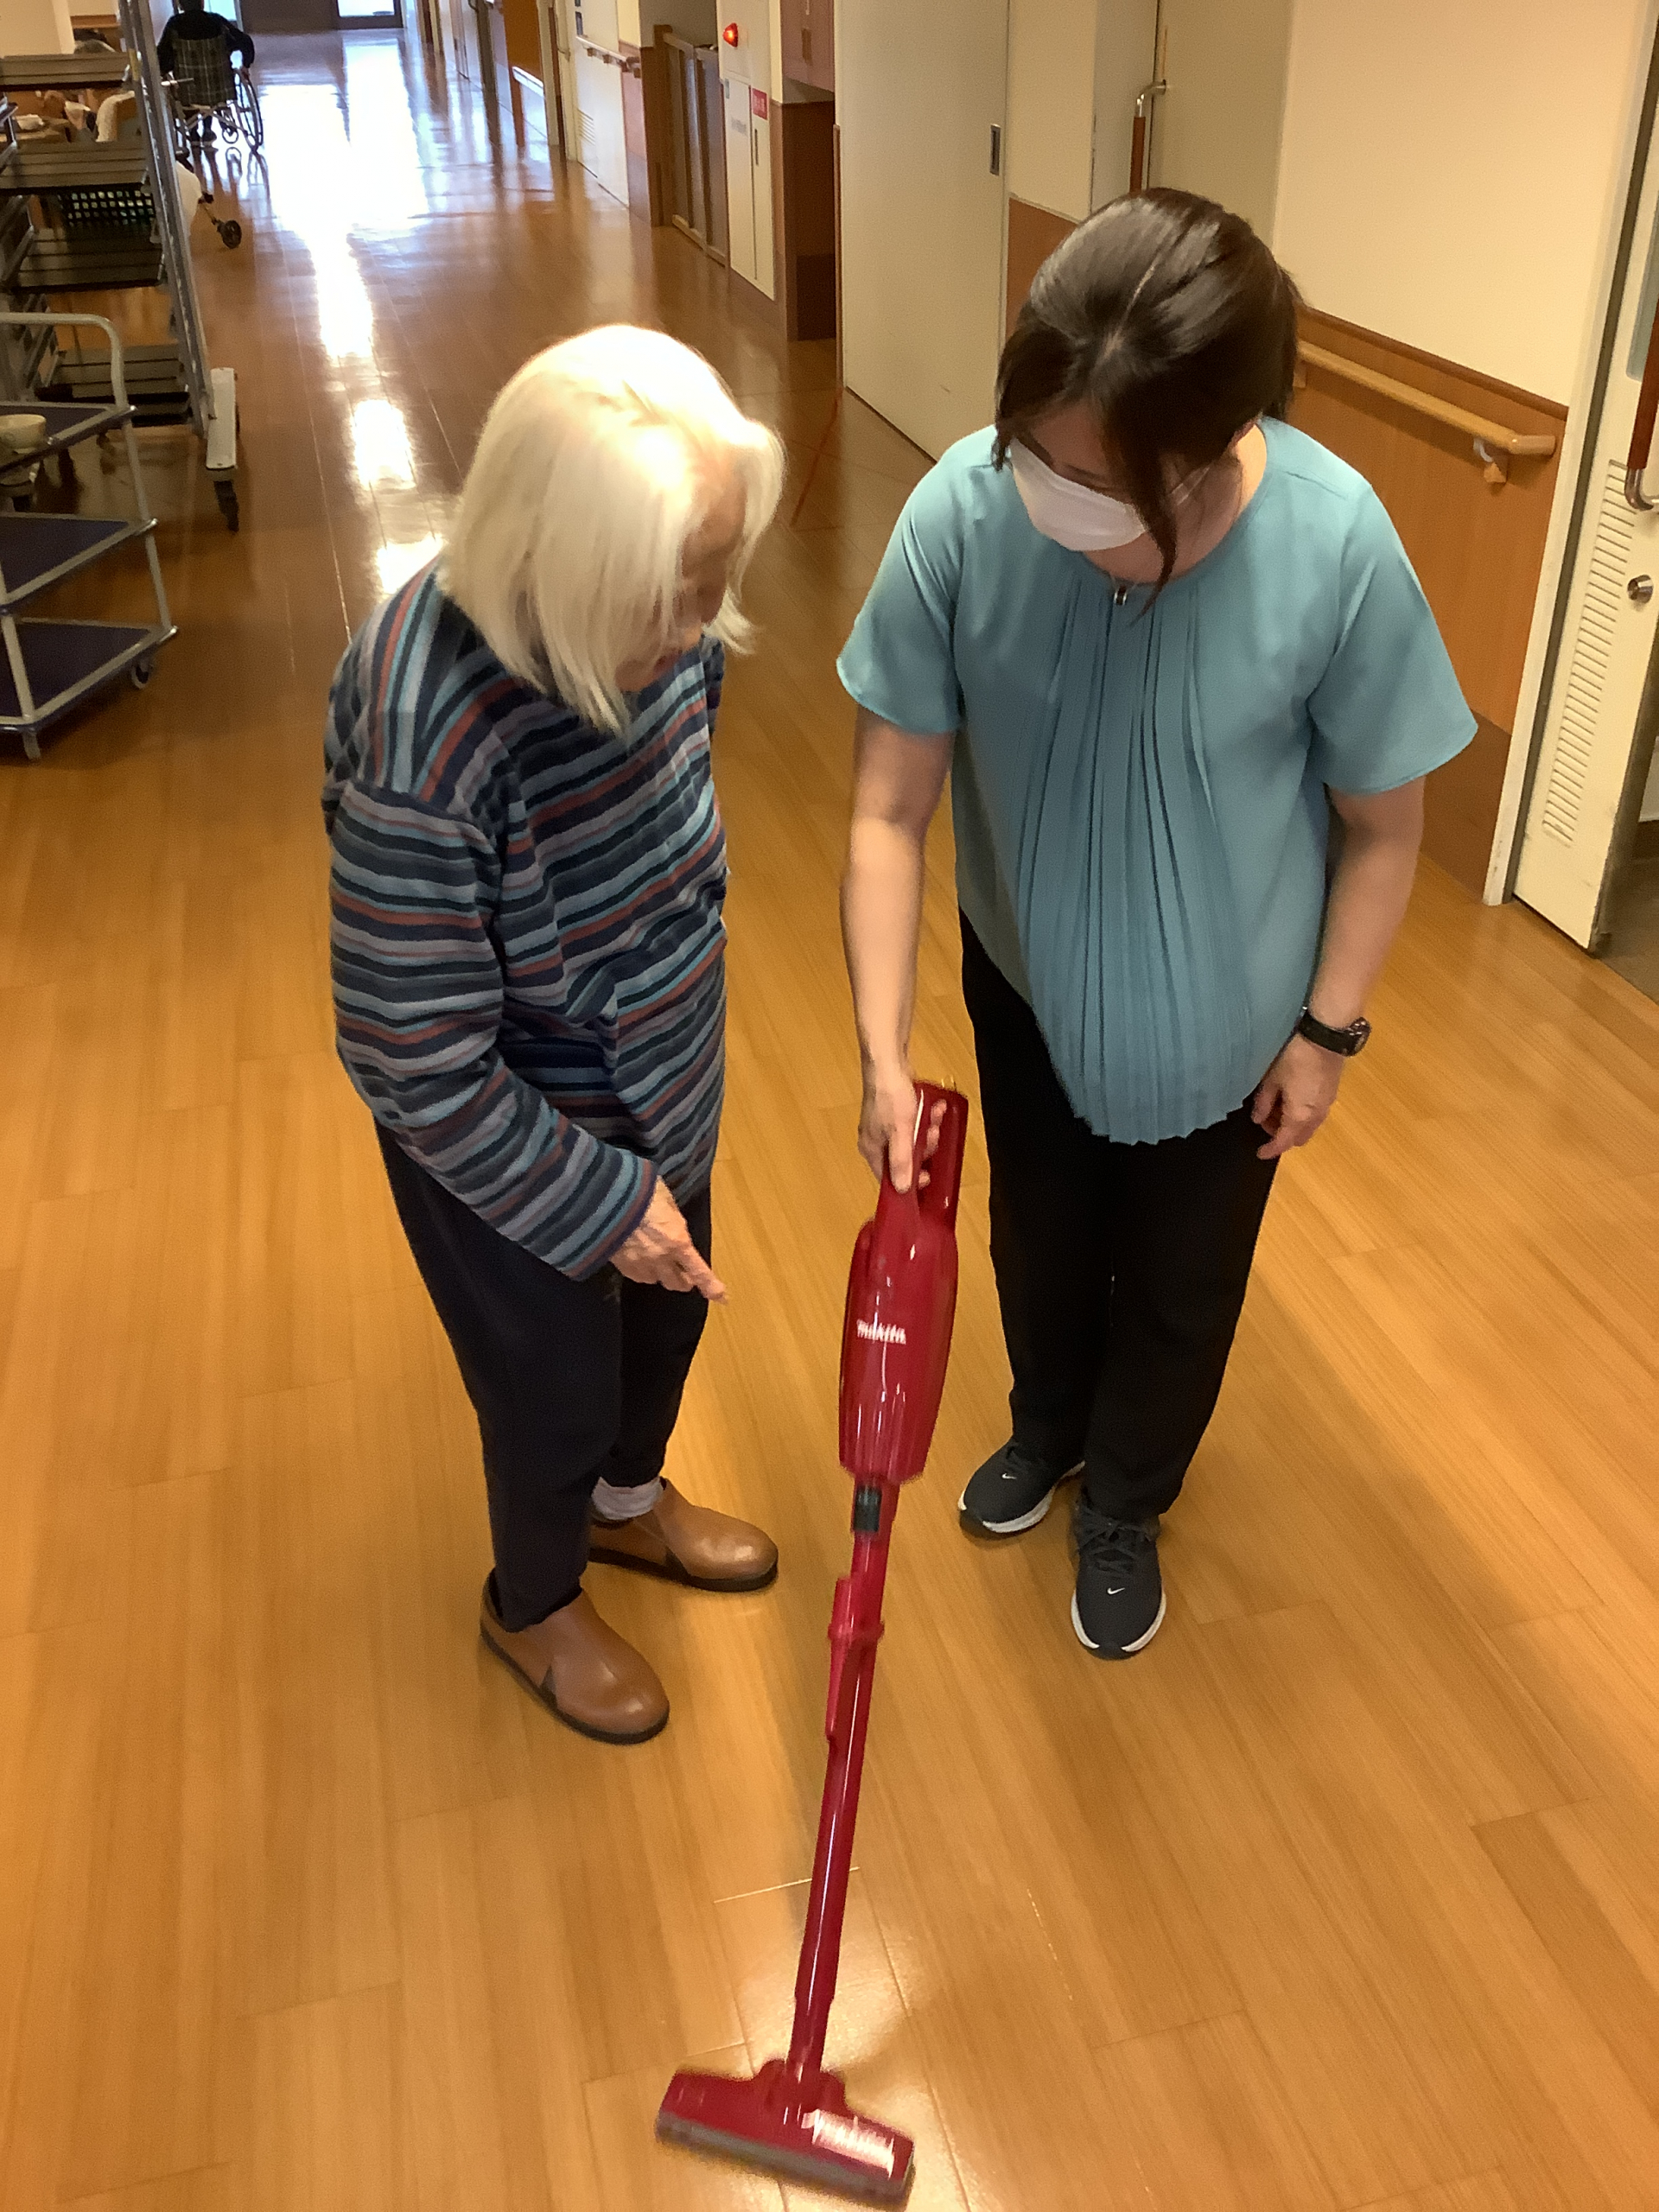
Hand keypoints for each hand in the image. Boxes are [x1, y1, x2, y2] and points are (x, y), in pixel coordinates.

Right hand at [611, 1180, 726, 1298]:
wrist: (604, 1199)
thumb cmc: (640, 1191)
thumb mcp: (667, 1200)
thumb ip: (674, 1219)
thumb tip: (675, 1227)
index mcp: (678, 1241)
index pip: (699, 1272)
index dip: (712, 1287)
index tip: (722, 1298)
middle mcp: (661, 1259)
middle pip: (678, 1283)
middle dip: (684, 1280)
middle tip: (684, 1273)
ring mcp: (640, 1264)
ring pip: (657, 1281)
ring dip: (662, 1275)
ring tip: (659, 1262)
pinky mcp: (622, 1265)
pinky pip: (638, 1276)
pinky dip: (643, 1271)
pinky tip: (640, 1258)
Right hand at [857, 1063, 944, 1192]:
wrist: (888, 1061)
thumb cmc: (890, 1095)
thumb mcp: (901, 1133)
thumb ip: (901, 1161)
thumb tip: (902, 1188)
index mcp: (872, 1149)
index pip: (888, 1177)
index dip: (908, 1179)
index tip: (926, 1175)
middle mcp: (876, 1140)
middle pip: (904, 1158)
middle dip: (923, 1147)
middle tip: (932, 1135)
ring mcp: (885, 1125)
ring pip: (912, 1140)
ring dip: (927, 1131)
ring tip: (934, 1117)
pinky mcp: (894, 1112)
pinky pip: (914, 1124)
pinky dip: (925, 1118)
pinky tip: (934, 1107)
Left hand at [1251, 1034, 1343, 1159]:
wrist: (1325, 1039)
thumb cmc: (1296, 1058)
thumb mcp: (1272, 1080)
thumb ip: (1263, 1103)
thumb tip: (1257, 1118)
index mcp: (1299, 1116)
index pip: (1283, 1142)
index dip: (1270, 1150)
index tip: (1260, 1153)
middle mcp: (1315, 1116)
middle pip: (1298, 1138)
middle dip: (1281, 1135)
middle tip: (1266, 1120)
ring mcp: (1326, 1106)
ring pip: (1307, 1127)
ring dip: (1292, 1124)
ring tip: (1277, 1106)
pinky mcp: (1331, 1095)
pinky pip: (1315, 1115)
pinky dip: (1302, 1115)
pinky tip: (1291, 1097)